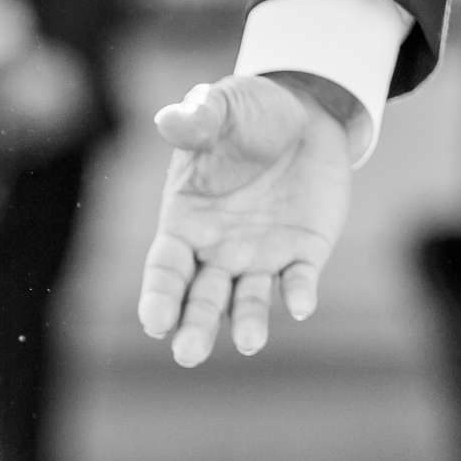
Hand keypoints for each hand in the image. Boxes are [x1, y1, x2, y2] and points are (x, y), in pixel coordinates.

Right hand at [139, 71, 356, 365]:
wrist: (305, 113)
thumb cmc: (249, 112)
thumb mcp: (224, 107)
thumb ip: (199, 117)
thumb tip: (171, 119)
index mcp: (185, 222)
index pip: (165, 269)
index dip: (159, 297)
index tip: (155, 323)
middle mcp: (218, 250)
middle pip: (201, 298)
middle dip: (194, 325)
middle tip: (188, 354)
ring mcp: (261, 255)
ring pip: (248, 300)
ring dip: (247, 322)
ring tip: (249, 342)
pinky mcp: (303, 251)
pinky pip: (298, 279)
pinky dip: (299, 292)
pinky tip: (301, 305)